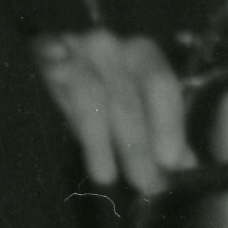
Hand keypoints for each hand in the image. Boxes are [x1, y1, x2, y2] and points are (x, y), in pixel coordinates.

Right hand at [34, 31, 200, 195]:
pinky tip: (64, 127)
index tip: (170, 162)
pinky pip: (56, 85)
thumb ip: (166, 134)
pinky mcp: (41, 53)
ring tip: (107, 177)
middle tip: (145, 183)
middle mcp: (109, 44)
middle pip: (126, 98)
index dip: (168, 125)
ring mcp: (72, 46)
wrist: (52, 65)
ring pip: (90, 96)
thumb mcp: (138, 112)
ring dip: (100, 142)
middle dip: (137, 147)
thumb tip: (187, 166)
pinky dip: (63, 106)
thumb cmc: (106, 98)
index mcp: (142, 53)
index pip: (161, 85)